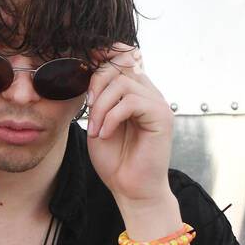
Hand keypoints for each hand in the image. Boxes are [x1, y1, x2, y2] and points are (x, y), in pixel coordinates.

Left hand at [85, 43, 173, 204]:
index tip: (82, 68)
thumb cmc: (115, 160)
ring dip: (102, 106)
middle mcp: (149, 93)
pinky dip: (111, 118)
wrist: (131, 190)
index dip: (103, 55)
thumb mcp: (98, 122)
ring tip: (95, 129)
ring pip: (124, 84)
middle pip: (121, 65)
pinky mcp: (161, 116)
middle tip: (88, 110)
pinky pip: (131, 102)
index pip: (123, 56)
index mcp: (135, 91)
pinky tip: (104, 135)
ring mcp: (157, 103)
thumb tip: (87, 70)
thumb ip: (97, 97)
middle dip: (97, 83)